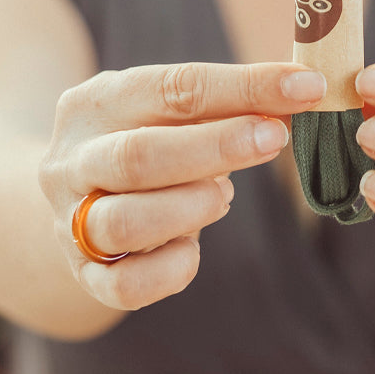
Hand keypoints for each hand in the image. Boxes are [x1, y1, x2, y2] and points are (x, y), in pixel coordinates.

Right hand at [39, 62, 325, 309]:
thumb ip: (228, 105)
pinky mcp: (85, 275)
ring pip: (125, 223)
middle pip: (138, 156)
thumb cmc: (146, 141)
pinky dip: (173, 267)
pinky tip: (194, 245)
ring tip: (222, 196)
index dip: (244, 87)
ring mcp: (70, 222)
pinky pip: (126, 286)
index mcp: (97, 103)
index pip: (173, 88)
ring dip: (191, 207)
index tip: (304, 88)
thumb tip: (301, 94)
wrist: (74, 195)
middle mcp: (73, 161)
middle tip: (275, 138)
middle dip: (218, 147)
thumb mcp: (171, 112)